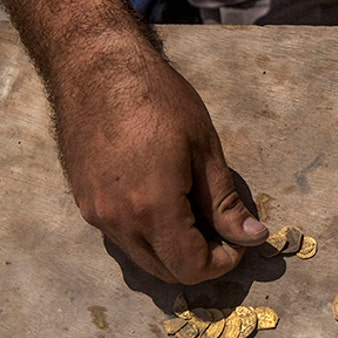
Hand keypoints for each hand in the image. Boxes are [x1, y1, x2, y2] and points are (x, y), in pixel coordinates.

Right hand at [54, 52, 268, 284]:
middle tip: (224, 233)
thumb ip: (225, 202)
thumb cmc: (156, 99)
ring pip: (142, 258)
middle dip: (200, 262)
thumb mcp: (204, 149)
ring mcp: (95, 213)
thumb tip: (252, 237)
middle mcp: (117, 220)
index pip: (190, 267)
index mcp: (152, 208)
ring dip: (174, 251)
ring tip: (198, 217)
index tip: (239, 242)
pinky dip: (151, 236)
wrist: (95, 67)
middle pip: (165, 271)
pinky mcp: (85, 202)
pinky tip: (169, 205)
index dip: (222, 263)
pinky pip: (123, 238)